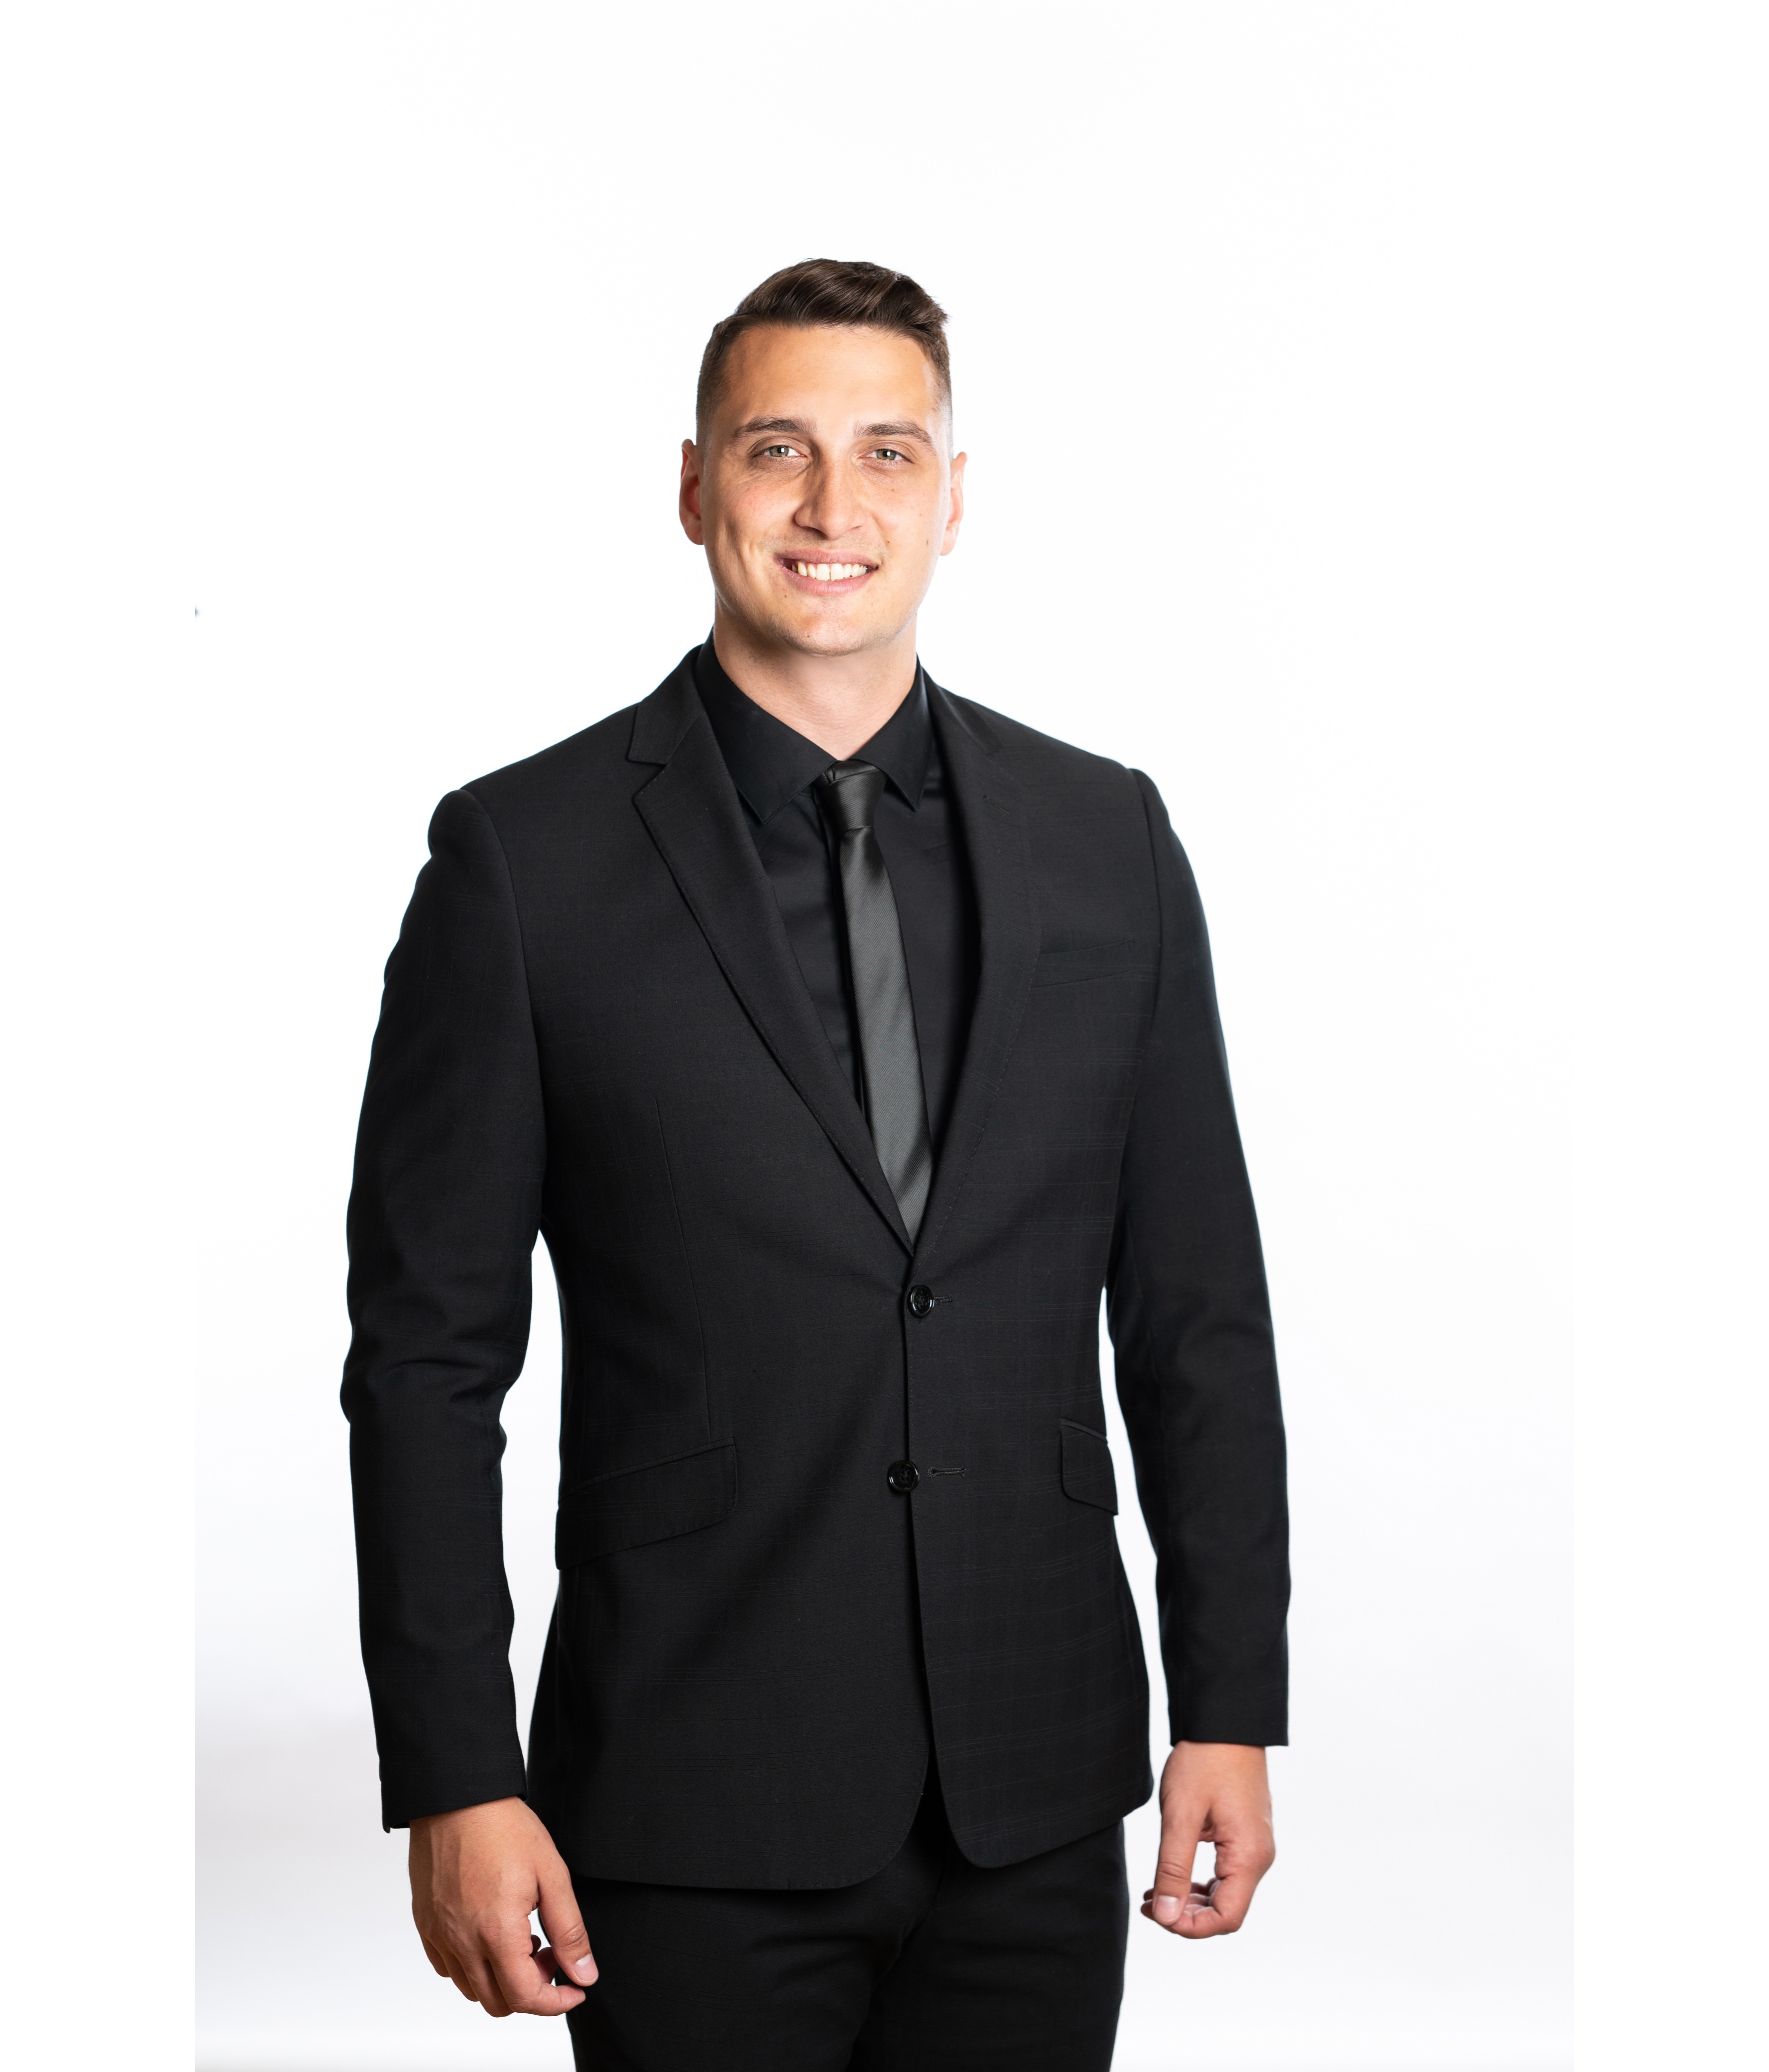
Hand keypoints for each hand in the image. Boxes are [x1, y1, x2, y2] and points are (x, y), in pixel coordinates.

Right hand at [408, 1796, 595, 2016]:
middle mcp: (461, 1941)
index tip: (575, 1988)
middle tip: (549, 1953)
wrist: (457, 1797)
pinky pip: (448, 1968)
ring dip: (502, 1979)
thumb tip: (584, 1974)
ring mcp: (438, 1935)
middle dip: (531, 1990)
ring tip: (523, 1939)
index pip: (525, 1997)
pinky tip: (491, 1933)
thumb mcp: (552, 1874)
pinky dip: (473, 1966)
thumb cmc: (504, 1827)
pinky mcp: (425, 1925)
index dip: (556, 2003)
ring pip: (472, 1989)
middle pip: (498, 2002)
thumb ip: (569, 1930)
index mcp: (496, 1931)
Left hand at [1141, 1741, 1274, 1937]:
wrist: (1225, 1721)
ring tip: (1154, 1894)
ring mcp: (1254, 1846)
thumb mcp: (1181, 1815)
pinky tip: (1173, 1876)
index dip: (1190, 1927)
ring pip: (1225, 1893)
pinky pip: (1226, 1872)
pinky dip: (1199, 1882)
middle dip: (1187, 1916)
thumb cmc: (1204, 1761)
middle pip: (1227, 1910)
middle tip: (1148, 1905)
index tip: (1156, 1916)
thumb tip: (1166, 1917)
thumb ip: (1173, 1869)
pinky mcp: (1246, 1835)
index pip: (1226, 1918)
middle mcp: (1259, 1857)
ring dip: (1190, 1900)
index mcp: (1248, 1856)